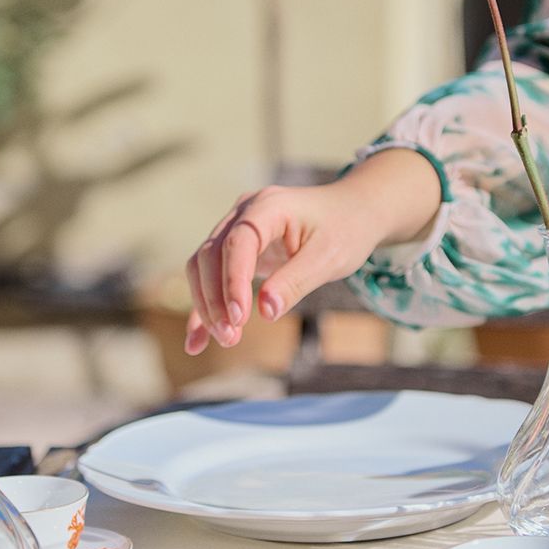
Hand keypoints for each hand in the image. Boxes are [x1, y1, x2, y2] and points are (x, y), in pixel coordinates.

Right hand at [184, 149, 441, 353]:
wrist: (351, 213)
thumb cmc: (345, 231)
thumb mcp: (330, 258)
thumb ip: (296, 282)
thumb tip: (265, 311)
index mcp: (269, 206)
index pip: (238, 243)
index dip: (233, 282)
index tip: (239, 319)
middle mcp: (244, 212)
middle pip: (210, 255)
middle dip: (215, 299)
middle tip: (230, 338)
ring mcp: (236, 227)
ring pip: (202, 265)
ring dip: (206, 305)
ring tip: (223, 340)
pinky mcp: (236, 248)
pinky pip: (210, 276)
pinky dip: (205, 307)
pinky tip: (197, 342)